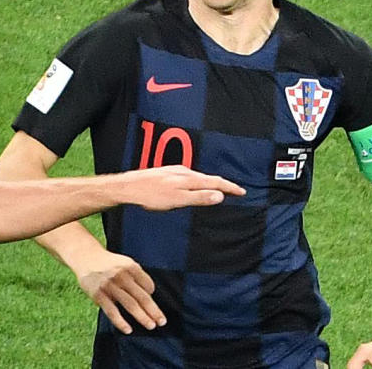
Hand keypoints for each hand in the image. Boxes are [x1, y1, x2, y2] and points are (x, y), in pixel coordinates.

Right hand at [75, 249, 163, 334]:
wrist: (86, 257)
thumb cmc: (109, 263)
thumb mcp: (124, 262)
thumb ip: (136, 275)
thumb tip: (150, 294)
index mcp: (130, 266)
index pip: (148, 284)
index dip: (152, 294)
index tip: (152, 302)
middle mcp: (121, 275)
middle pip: (142, 297)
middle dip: (153, 311)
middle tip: (162, 322)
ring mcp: (110, 285)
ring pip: (130, 304)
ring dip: (142, 317)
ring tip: (151, 325)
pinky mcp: (98, 294)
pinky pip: (112, 311)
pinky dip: (121, 322)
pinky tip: (128, 330)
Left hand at [115, 165, 244, 209]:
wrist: (128, 187)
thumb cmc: (151, 195)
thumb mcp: (178, 200)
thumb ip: (199, 197)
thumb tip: (219, 196)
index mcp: (189, 178)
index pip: (216, 182)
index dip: (230, 187)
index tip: (242, 192)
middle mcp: (184, 171)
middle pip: (209, 178)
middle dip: (223, 184)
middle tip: (235, 191)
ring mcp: (174, 171)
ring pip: (198, 177)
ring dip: (210, 183)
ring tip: (218, 189)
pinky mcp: (166, 173)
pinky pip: (188, 177)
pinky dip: (198, 182)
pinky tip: (193, 186)